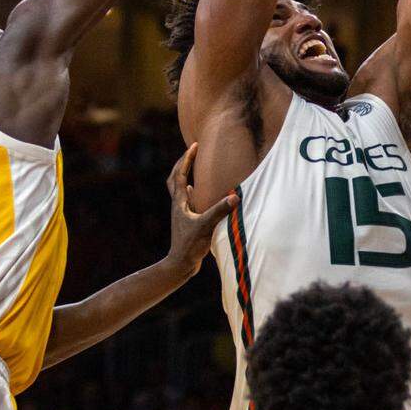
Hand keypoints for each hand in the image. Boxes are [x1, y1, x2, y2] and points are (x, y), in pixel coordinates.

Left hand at [165, 143, 238, 277]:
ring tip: (194, 166)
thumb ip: (220, 211)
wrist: (181, 264)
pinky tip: (197, 191)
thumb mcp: (206, 226)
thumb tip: (235, 196)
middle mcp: (178, 205)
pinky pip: (186, 199)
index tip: (194, 145)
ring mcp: (181, 213)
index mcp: (180, 202)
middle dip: (183, 163)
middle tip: (192, 151)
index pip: (180, 174)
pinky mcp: (186, 220)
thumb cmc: (190, 245)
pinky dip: (191, 190)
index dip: (187, 159)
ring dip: (185, 174)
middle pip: (175, 178)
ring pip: (179, 188)